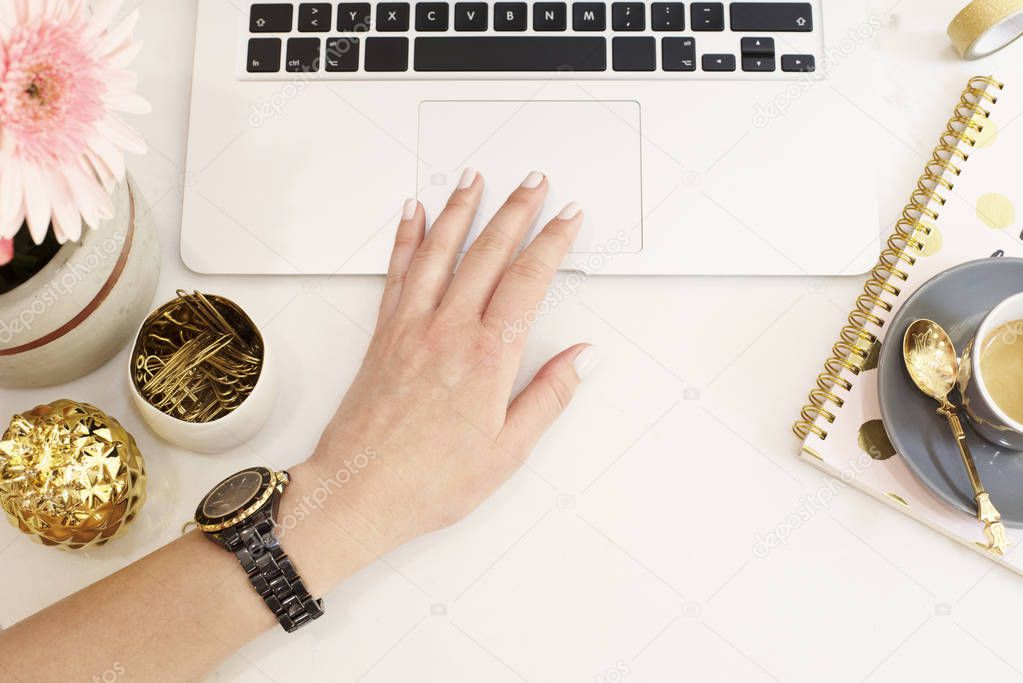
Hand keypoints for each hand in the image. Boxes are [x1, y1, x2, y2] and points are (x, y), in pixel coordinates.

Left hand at [303, 170, 595, 553]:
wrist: (357, 491)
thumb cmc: (430, 480)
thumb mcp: (507, 451)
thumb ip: (548, 397)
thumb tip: (582, 357)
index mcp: (486, 357)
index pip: (528, 281)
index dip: (552, 243)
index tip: (568, 217)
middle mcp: (448, 330)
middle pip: (488, 253)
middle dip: (515, 212)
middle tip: (534, 182)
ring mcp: (411, 327)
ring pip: (440, 252)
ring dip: (461, 210)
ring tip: (475, 178)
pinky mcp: (384, 334)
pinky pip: (397, 272)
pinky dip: (407, 238)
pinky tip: (413, 214)